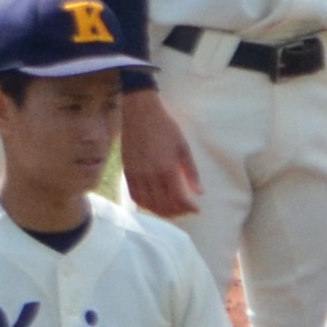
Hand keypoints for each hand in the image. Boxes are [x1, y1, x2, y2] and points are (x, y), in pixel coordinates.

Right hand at [124, 88, 204, 218]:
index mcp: (167, 169)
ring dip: (161, 212)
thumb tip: (199, 193)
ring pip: (149, 204)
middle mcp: (150, 176)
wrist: (140, 114)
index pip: (178, 198)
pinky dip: (146, 205)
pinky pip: (135, 196)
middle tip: (185, 210)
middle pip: (163, 205)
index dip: (189, 208)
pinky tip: (154, 204)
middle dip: (177, 212)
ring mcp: (136, 175)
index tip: (196, 209)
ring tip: (172, 210)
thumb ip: (191, 172)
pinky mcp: (127, 173)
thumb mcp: (183, 147)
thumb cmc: (165, 128)